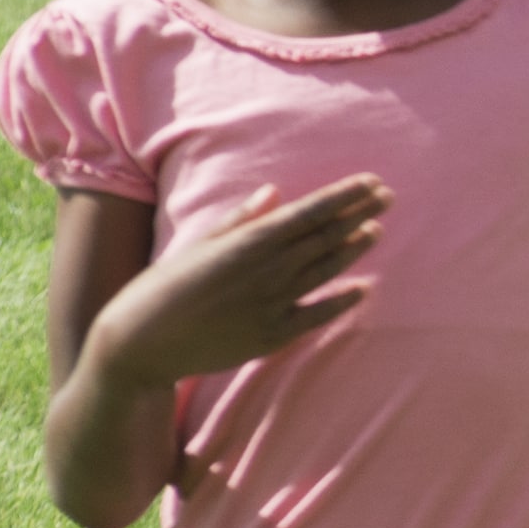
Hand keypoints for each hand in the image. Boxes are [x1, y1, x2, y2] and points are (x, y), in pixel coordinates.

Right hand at [87, 177, 386, 387]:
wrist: (140, 345)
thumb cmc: (162, 289)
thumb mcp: (197, 246)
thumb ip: (239, 221)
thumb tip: (273, 192)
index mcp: (246, 243)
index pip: (308, 212)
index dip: (344, 196)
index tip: (372, 182)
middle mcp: (265, 271)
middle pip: (324, 237)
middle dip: (359, 214)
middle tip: (388, 196)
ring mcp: (272, 304)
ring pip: (326, 270)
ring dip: (355, 248)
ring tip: (377, 229)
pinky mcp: (272, 336)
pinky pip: (317, 314)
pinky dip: (343, 301)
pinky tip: (364, 288)